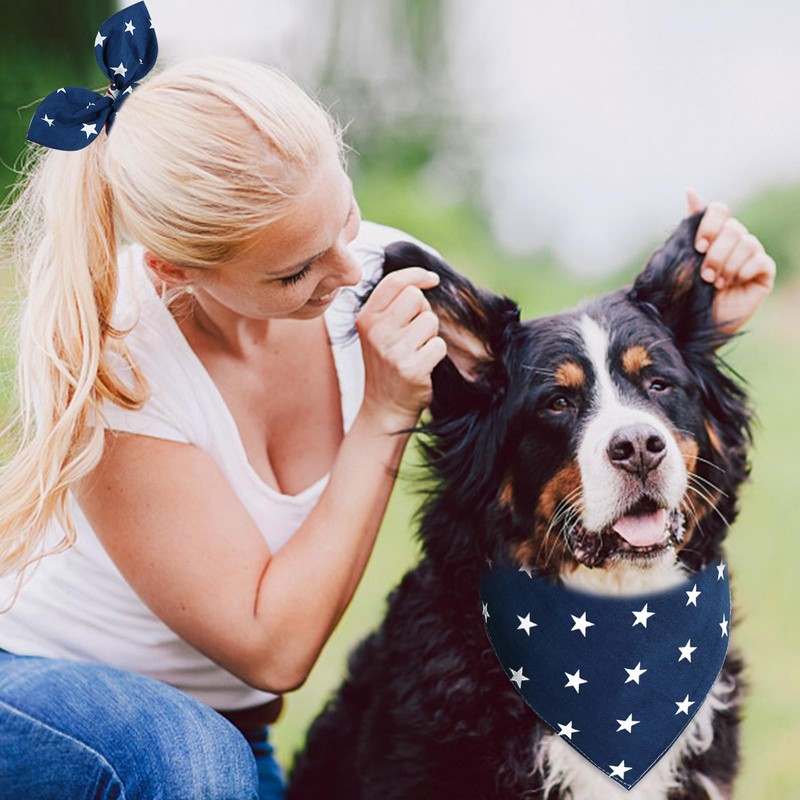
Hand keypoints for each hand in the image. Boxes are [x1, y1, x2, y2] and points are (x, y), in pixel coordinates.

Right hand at [355, 267, 446, 428]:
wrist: (384, 407)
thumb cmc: (387, 363)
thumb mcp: (377, 331)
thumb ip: (392, 306)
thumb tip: (424, 279)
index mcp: (366, 318)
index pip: (394, 282)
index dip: (417, 275)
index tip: (432, 279)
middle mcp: (376, 332)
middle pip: (416, 297)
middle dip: (423, 311)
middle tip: (415, 332)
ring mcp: (393, 351)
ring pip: (430, 321)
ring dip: (431, 335)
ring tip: (416, 350)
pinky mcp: (411, 368)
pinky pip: (439, 345)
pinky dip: (436, 354)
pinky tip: (423, 365)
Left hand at [686, 188, 775, 334]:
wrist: (696, 323)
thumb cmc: (687, 293)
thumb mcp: (683, 259)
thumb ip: (688, 227)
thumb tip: (691, 190)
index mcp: (714, 234)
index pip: (719, 210)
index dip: (710, 224)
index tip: (697, 246)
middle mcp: (734, 241)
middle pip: (733, 228)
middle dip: (715, 253)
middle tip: (704, 275)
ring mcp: (751, 255)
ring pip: (747, 243)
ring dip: (727, 265)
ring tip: (716, 283)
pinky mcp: (764, 272)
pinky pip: (760, 260)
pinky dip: (744, 271)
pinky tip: (734, 283)